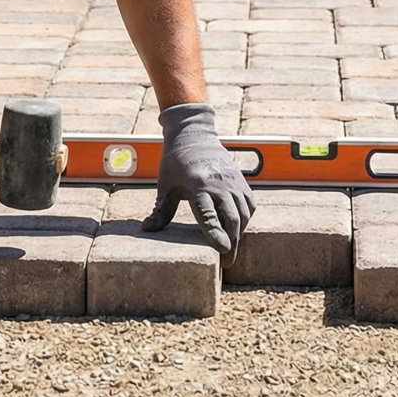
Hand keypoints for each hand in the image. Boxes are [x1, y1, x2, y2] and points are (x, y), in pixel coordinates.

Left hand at [142, 103, 255, 263]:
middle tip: (226, 262)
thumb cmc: (176, 161)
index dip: (217, 233)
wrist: (194, 134)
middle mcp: (219, 182)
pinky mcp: (241, 179)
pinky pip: (250, 203)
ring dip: (240, 233)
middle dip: (232, 242)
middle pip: (233, 218)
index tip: (223, 251)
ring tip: (232, 248)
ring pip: (244, 213)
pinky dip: (247, 218)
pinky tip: (239, 227)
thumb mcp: (165, 185)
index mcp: (198, 184)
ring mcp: (232, 180)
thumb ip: (160, 210)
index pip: (210, 214)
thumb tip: (147, 230)